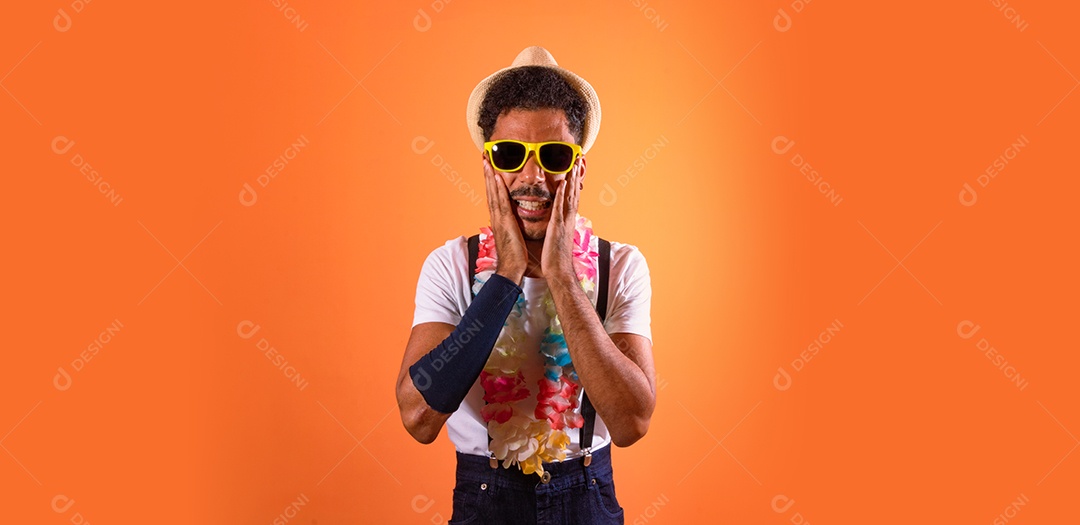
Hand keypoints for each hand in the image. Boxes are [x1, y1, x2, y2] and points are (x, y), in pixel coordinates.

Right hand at [482, 153, 527, 283]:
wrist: (512, 268)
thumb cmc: (515, 254)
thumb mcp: (514, 234)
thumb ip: (513, 224)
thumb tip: (515, 218)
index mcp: (499, 218)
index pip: (494, 194)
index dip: (491, 180)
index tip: (490, 166)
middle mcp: (496, 216)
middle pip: (490, 190)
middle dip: (487, 173)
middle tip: (484, 156)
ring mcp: (498, 218)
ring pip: (492, 193)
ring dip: (489, 176)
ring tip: (486, 160)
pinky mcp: (504, 222)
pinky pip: (500, 202)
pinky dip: (497, 189)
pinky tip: (496, 177)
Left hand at [541, 156, 584, 283]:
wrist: (558, 272)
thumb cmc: (555, 258)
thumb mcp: (557, 237)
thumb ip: (557, 227)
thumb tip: (556, 222)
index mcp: (566, 220)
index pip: (572, 197)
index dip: (574, 183)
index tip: (575, 169)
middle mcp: (568, 218)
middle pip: (574, 192)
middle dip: (576, 176)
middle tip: (579, 159)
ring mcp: (564, 222)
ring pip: (569, 196)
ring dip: (572, 180)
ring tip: (574, 164)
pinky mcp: (557, 227)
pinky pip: (559, 208)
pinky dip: (561, 195)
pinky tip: (562, 184)